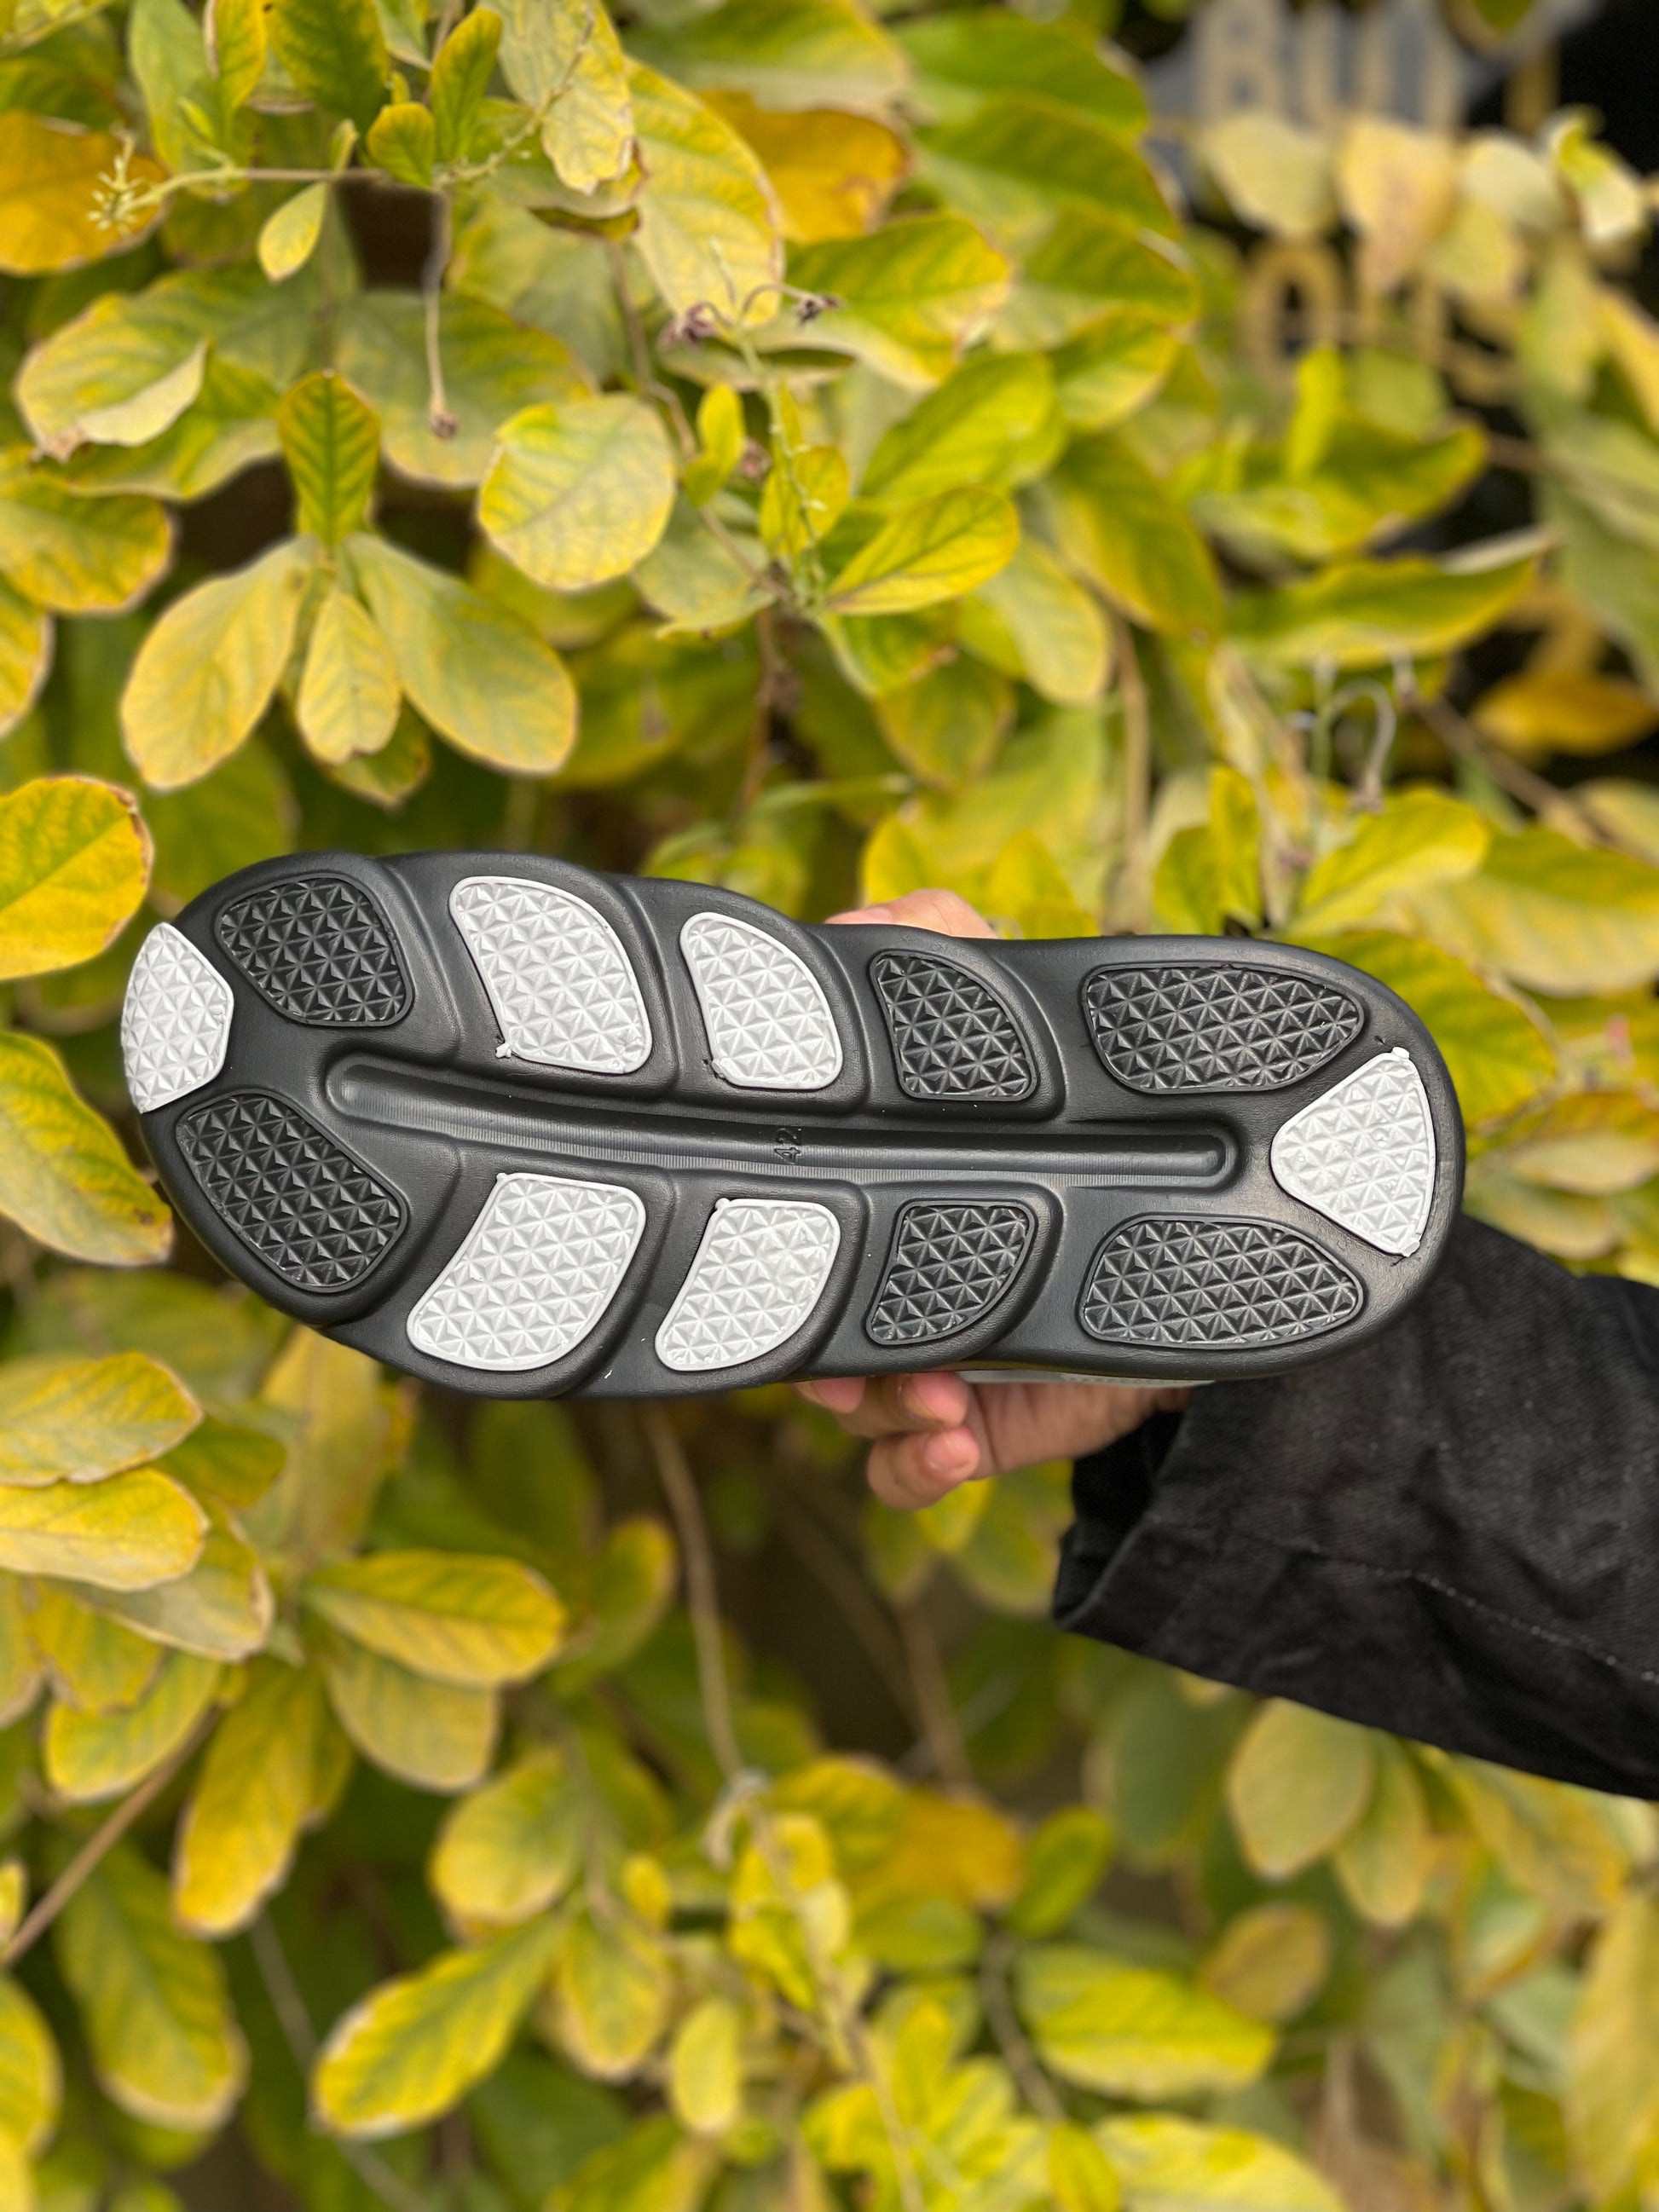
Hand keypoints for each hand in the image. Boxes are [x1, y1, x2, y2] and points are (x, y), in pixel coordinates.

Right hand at [799, 889, 1189, 1509]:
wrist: (1227, 1243)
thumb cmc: (1108, 1111)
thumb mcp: (1038, 1012)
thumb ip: (960, 941)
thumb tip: (870, 921)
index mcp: (889, 1174)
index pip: (792, 1198)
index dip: (768, 1219)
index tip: (789, 1226)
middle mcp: (897, 1259)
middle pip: (805, 1315)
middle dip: (819, 1343)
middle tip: (855, 1352)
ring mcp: (930, 1345)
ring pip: (852, 1399)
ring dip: (880, 1408)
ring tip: (940, 1401)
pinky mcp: (976, 1421)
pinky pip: (905, 1468)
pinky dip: (915, 1469)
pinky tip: (954, 1447)